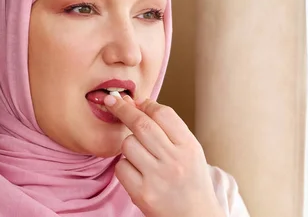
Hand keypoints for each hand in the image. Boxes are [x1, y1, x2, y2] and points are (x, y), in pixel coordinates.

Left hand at [102, 94, 224, 216]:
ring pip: (128, 144)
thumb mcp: (191, 151)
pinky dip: (124, 165)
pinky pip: (121, 167)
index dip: (147, 104)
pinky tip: (136, 170)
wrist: (194, 216)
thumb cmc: (191, 181)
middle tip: (113, 101)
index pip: (163, 114)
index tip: (138, 102)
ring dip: (127, 143)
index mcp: (189, 146)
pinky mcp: (142, 193)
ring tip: (139, 152)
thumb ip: (170, 130)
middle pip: (141, 124)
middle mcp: (174, 160)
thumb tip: (140, 104)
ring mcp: (157, 177)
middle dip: (123, 109)